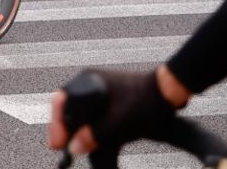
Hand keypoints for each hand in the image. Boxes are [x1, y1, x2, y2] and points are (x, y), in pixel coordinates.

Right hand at [47, 69, 178, 156]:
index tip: (57, 144)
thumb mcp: (120, 123)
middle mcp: (90, 79)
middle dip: (62, 126)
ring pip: (77, 107)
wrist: (169, 92)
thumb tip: (74, 147)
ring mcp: (99, 85)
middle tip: (61, 146)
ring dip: (74, 125)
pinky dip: (85, 122)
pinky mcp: (109, 94)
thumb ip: (96, 135)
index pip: (61, 101)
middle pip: (66, 104)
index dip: (56, 124)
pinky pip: (89, 108)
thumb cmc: (148, 102)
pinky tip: (87, 135)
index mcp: (89, 80)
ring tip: (72, 143)